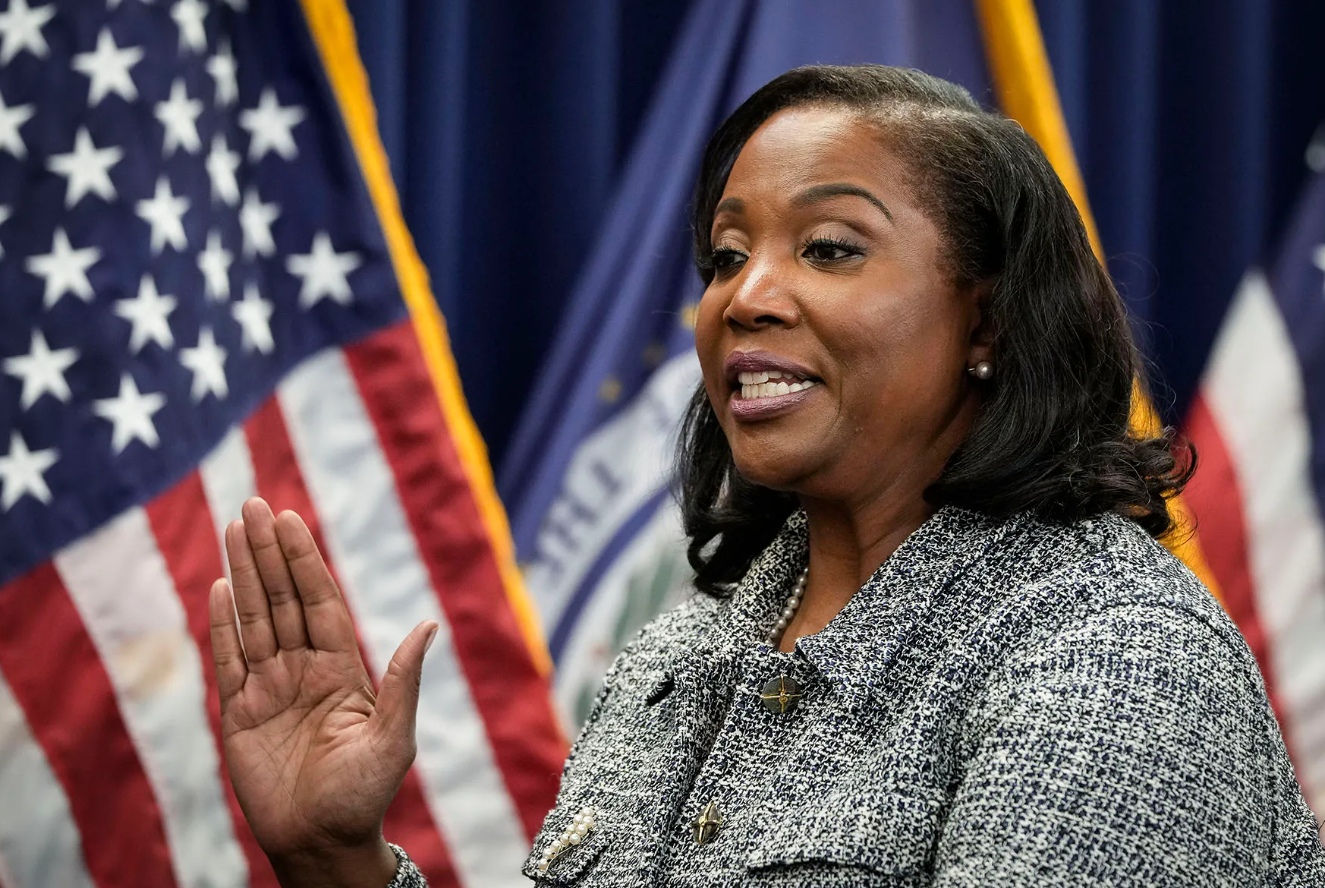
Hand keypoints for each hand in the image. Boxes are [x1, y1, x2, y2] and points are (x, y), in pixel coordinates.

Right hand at [209, 498, 436, 885]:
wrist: (321, 843)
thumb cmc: (364, 795)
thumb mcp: (393, 737)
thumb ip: (403, 680)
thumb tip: (429, 624)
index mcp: (342, 668)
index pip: (320, 601)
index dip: (304, 560)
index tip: (290, 518)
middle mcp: (303, 669)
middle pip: (281, 598)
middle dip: (268, 552)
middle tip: (252, 503)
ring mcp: (268, 688)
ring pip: (252, 619)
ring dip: (242, 573)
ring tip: (232, 528)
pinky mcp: (237, 713)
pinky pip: (227, 659)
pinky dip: (220, 624)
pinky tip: (218, 586)